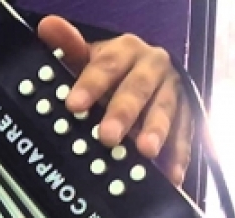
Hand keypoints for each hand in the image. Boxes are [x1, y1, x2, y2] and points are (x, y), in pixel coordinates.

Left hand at [37, 16, 192, 185]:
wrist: (143, 72)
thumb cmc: (110, 70)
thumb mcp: (87, 57)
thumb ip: (69, 45)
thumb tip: (48, 26)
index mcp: (126, 50)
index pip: (106, 65)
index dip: (90, 84)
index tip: (73, 104)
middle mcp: (152, 67)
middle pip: (137, 89)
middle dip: (123, 113)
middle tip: (107, 136)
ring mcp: (171, 90)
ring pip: (166, 109)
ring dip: (157, 131)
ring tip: (146, 152)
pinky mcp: (186, 112)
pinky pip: (186, 132)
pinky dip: (179, 154)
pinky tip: (172, 173)